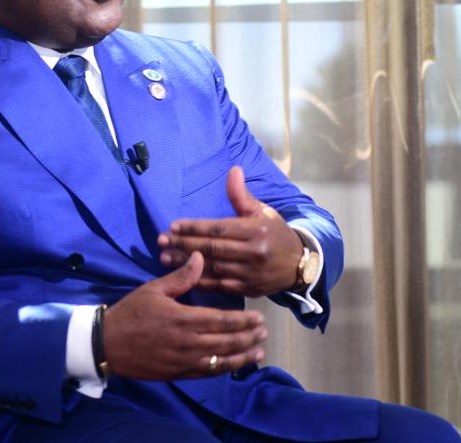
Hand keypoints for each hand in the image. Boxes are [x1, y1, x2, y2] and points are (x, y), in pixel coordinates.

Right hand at [103, 251, 266, 379]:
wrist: (108, 344)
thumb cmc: (131, 312)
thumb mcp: (154, 289)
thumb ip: (181, 277)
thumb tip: (201, 257)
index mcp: (183, 319)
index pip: (222, 321)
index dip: (243, 321)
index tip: (258, 318)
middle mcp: (188, 342)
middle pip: (227, 342)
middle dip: (248, 337)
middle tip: (264, 332)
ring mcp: (184, 361)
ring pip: (221, 360)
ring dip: (242, 357)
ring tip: (258, 352)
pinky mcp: (178, 373)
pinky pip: (207, 372)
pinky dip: (223, 369)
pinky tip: (234, 365)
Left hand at [157, 166, 302, 296]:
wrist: (300, 264)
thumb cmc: (276, 233)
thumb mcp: (263, 211)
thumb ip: (242, 195)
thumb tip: (233, 170)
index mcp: (256, 230)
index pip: (218, 228)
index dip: (193, 227)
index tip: (172, 226)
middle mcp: (253, 253)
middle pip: (211, 248)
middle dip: (182, 244)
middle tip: (161, 241)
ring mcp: (250, 274)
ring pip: (212, 267)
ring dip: (185, 263)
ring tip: (164, 258)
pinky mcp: (247, 290)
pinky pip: (219, 285)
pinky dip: (199, 280)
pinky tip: (183, 275)